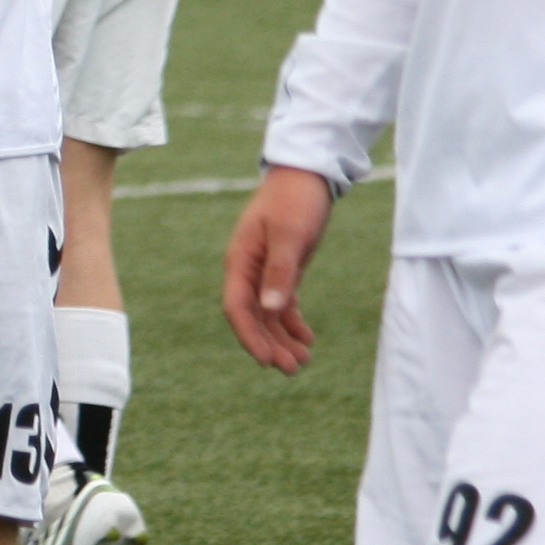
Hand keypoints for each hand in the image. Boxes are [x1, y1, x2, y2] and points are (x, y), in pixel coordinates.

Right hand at [222, 166, 336, 371]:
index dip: (249, 336)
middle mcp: (248, 270)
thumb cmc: (295, 201)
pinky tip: (307, 338)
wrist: (306, 174)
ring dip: (282, 339)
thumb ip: (280, 273)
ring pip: (267, 314)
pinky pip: (281, 303)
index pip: (237, 308)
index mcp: (240, 261)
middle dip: (269, 345)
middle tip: (293, 369)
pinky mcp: (282, 269)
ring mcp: (264, 271)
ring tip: (303, 361)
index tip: (266, 361)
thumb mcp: (289, 236)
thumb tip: (270, 309)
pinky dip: (292, 322)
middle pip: (252, 317)